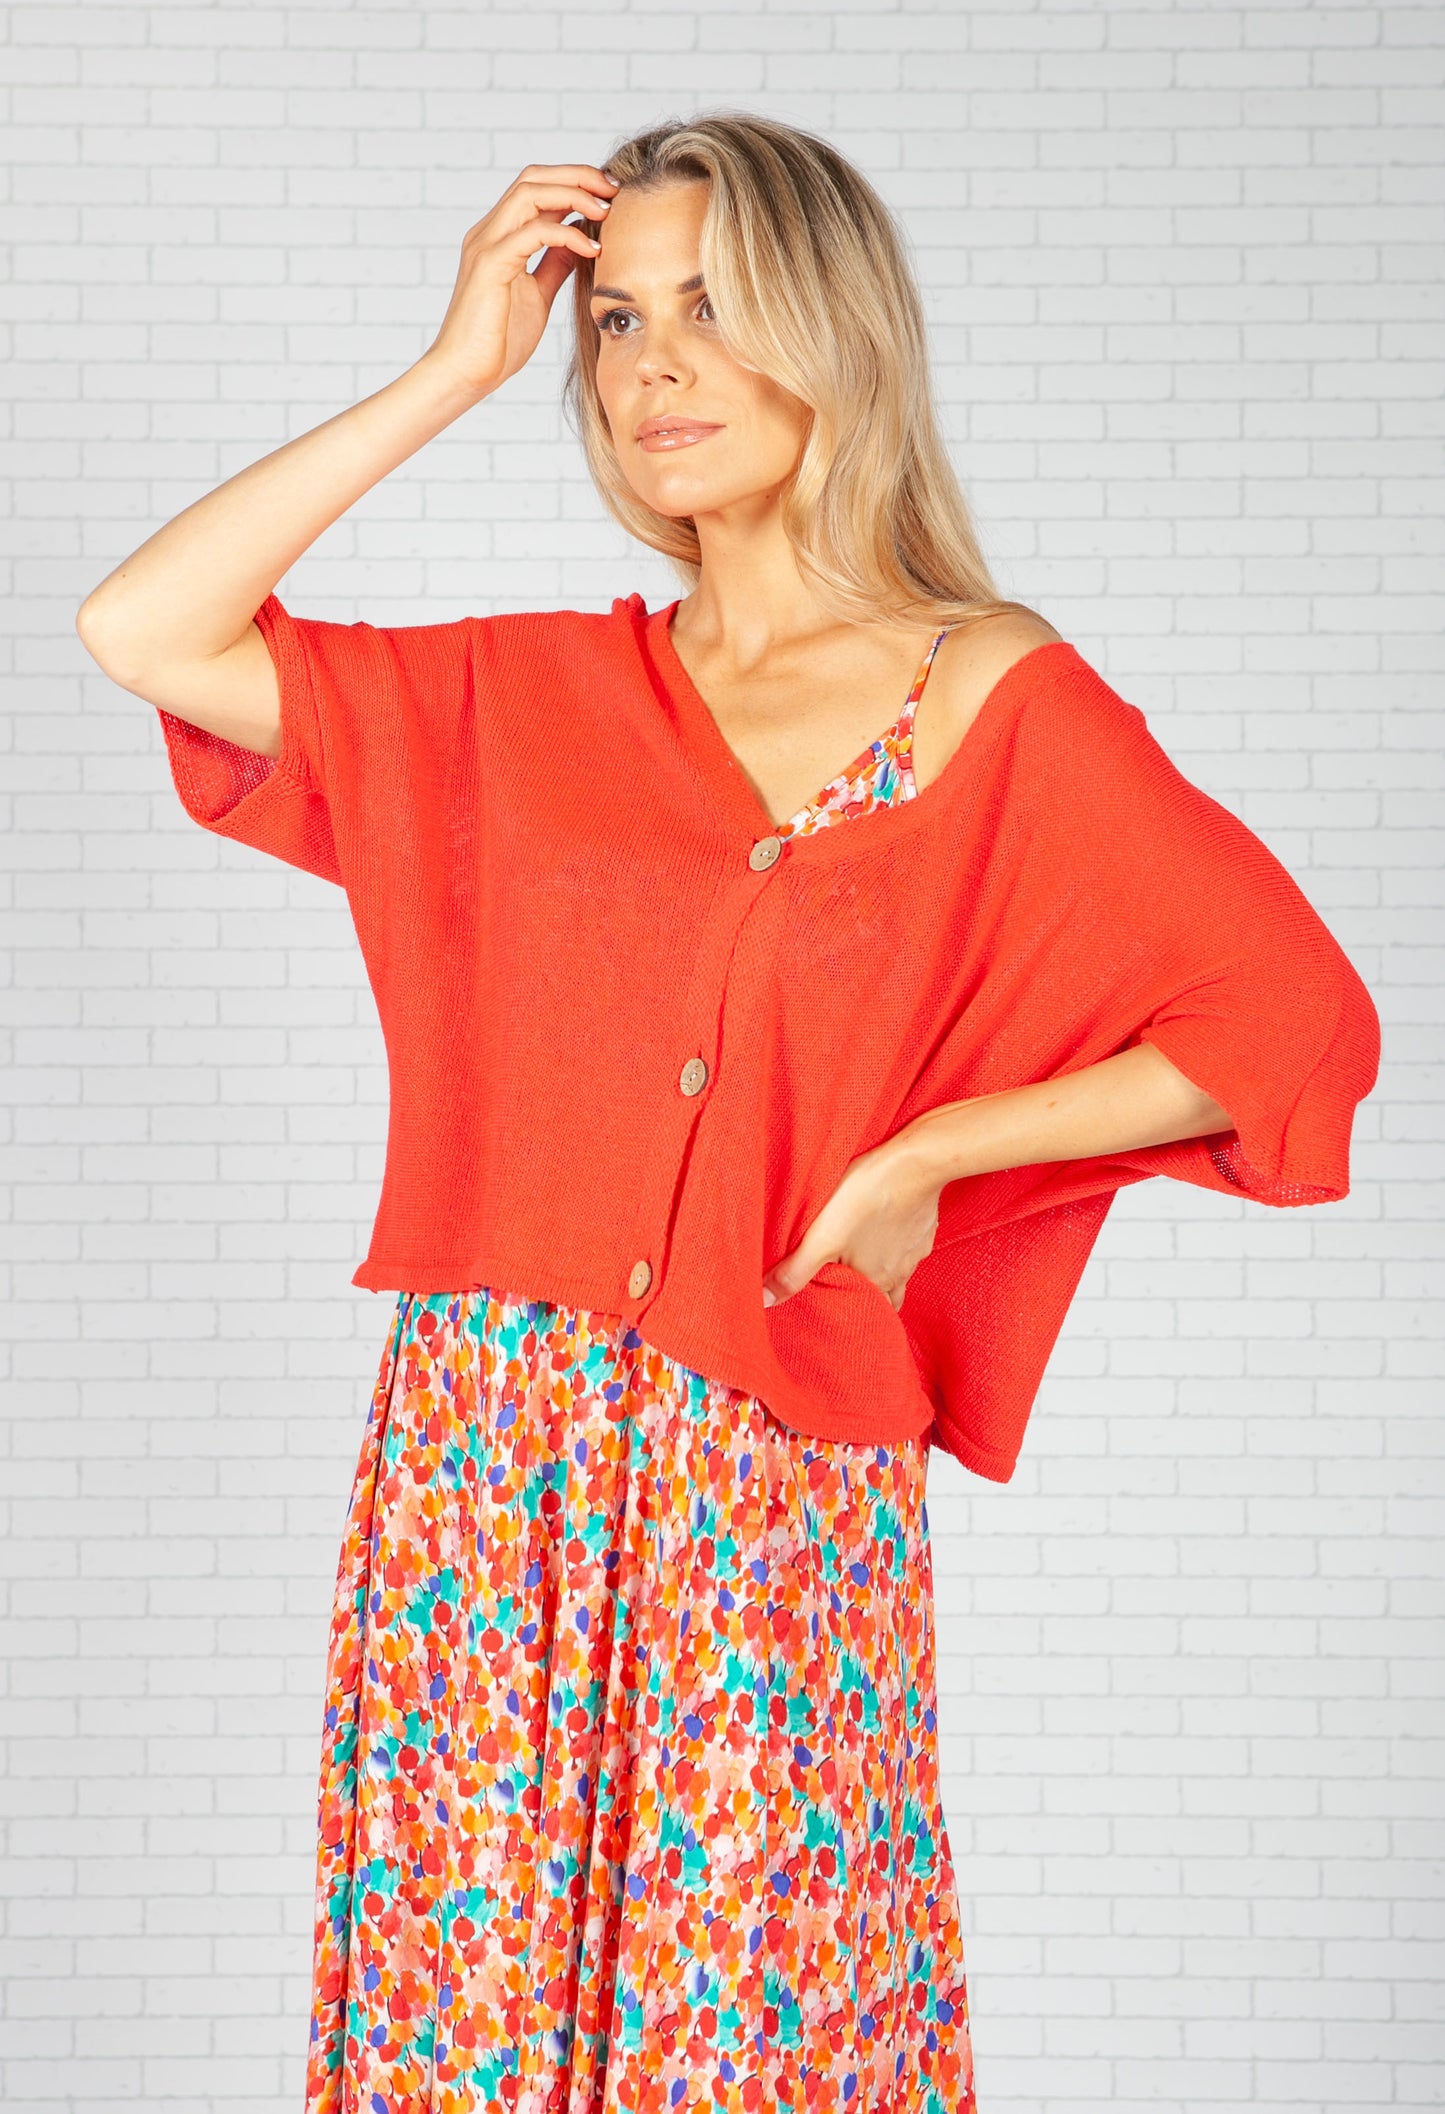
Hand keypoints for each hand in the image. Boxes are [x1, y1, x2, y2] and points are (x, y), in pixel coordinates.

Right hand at [423, 162, 619, 399]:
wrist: (466, 374)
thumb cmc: (498, 341)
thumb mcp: (537, 295)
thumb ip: (553, 265)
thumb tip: (577, 242)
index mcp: (498, 236)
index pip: (535, 188)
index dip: (573, 182)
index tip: (609, 193)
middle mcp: (488, 232)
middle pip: (533, 177)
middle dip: (577, 175)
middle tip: (614, 188)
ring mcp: (486, 245)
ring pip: (531, 194)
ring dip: (574, 195)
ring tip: (606, 210)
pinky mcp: (490, 265)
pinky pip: (533, 233)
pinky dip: (567, 235)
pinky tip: (591, 249)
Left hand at [762, 1133, 941, 1312]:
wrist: (916, 1162)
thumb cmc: (866, 1197)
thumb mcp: (821, 1237)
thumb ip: (794, 1271)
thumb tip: (764, 1300)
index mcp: (877, 1283)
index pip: (866, 1314)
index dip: (849, 1311)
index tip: (833, 1307)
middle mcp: (901, 1273)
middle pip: (886, 1297)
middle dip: (868, 1297)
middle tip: (846, 1287)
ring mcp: (916, 1250)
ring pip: (899, 1272)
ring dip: (882, 1270)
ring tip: (862, 1258)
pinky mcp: (924, 1226)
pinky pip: (911, 1244)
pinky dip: (896, 1242)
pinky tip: (884, 1226)